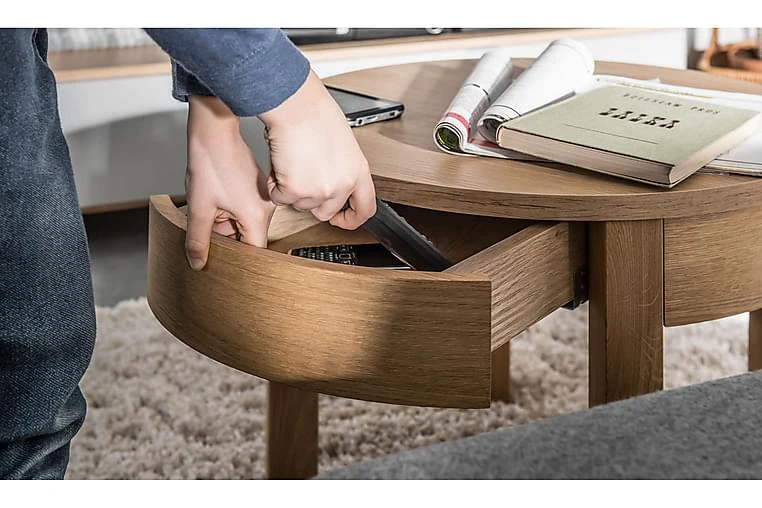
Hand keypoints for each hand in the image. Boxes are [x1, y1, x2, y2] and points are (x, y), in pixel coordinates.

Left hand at [184, 96, 275, 270]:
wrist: (214, 132)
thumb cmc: (210, 164)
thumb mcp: (199, 208)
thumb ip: (198, 240)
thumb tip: (198, 262)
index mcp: (257, 216)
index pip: (254, 252)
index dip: (238, 260)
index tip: (224, 264)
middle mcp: (267, 207)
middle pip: (248, 237)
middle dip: (226, 237)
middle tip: (206, 230)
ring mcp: (263, 196)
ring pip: (244, 223)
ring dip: (226, 223)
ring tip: (209, 207)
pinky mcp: (257, 188)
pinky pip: (245, 209)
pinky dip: (229, 210)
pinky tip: (214, 200)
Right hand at [260, 70, 376, 228]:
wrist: (297, 105)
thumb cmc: (316, 114)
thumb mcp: (343, 145)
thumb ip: (341, 169)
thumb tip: (331, 181)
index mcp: (358, 172)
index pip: (365, 209)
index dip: (351, 219)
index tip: (340, 219)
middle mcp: (342, 185)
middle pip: (326, 212)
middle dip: (311, 201)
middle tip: (302, 179)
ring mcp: (319, 190)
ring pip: (300, 205)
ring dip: (291, 189)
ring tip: (292, 161)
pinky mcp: (295, 190)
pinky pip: (280, 198)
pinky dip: (275, 185)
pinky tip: (280, 164)